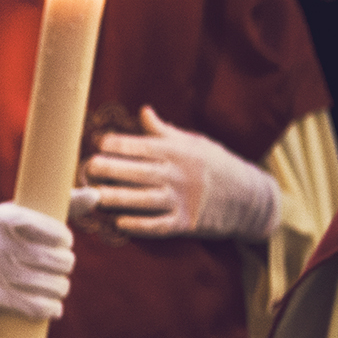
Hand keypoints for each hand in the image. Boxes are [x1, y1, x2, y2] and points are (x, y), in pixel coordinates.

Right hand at [0, 202, 75, 319]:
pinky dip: (51, 309)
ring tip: (56, 285)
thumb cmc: (1, 240)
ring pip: (53, 286)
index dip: (64, 241)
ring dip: (61, 288)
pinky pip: (39, 308)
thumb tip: (95, 196)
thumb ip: (60, 204)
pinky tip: (51, 306)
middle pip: (58, 260)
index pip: (58, 232)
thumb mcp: (19, 216)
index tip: (58, 244)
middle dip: (65, 265)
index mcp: (3, 218)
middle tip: (60, 266)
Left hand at [83, 106, 279, 240]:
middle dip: (112, 169)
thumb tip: (142, 112)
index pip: (143, 146)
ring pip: (144, 199)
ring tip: (93, 196)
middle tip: (87, 167)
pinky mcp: (185, 223)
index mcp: (177, 153)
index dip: (120, 144)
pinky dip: (140, 225)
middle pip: (139, 171)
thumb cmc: (217, 166)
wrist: (250, 198)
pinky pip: (158, 225)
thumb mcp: (194, 143)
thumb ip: (164, 132)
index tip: (98, 142)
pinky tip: (119, 224)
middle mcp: (177, 175)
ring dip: (118, 198)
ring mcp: (181, 200)